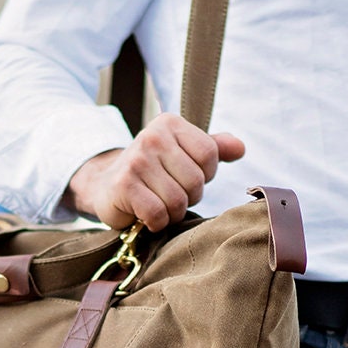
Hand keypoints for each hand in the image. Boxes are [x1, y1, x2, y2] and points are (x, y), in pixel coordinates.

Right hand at [65, 113, 244, 231]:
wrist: (107, 187)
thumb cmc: (154, 173)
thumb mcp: (184, 154)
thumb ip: (213, 149)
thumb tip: (241, 148)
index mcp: (170, 124)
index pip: (210, 155)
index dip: (204, 175)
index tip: (185, 177)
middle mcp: (151, 137)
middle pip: (195, 181)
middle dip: (188, 197)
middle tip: (169, 194)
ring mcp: (136, 161)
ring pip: (178, 201)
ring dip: (172, 213)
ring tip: (158, 204)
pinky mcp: (124, 185)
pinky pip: (158, 214)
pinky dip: (156, 222)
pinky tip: (146, 215)